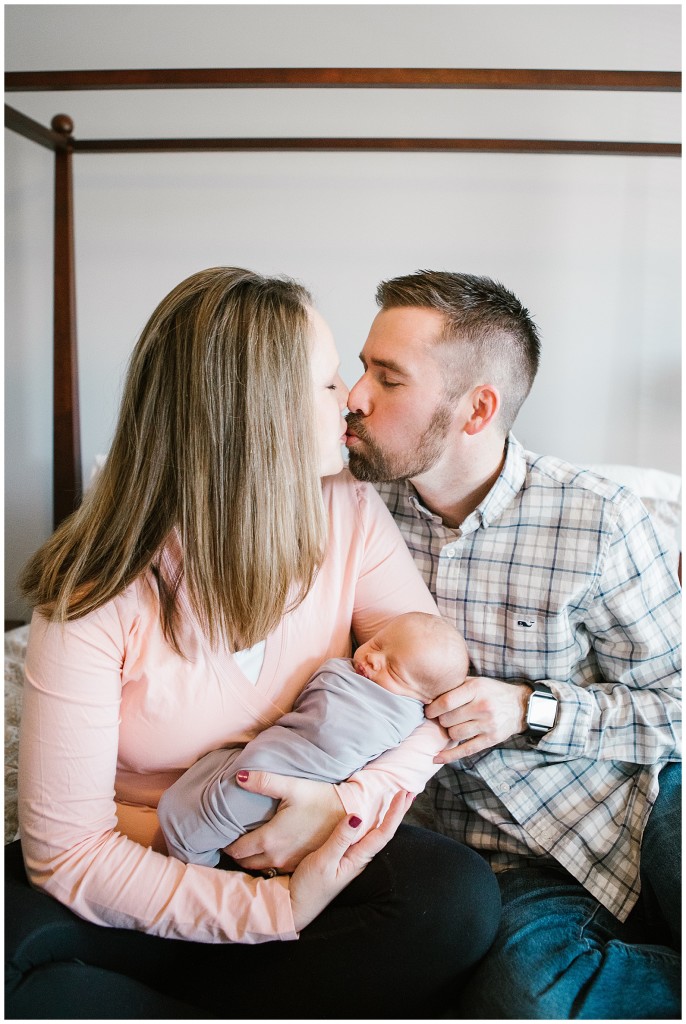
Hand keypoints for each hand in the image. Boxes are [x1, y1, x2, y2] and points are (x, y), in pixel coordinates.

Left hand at [225, 772, 346, 872]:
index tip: (220, 836)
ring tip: (245, 845)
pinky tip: (268, 850)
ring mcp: (289, 863)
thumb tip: (239, 776)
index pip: (237, 851)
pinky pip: (275, 869)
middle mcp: (277, 856)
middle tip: (230, 840)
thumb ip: (263, 781)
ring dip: (250, 860)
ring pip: (260, 868)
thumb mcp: (291, 786)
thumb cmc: (319, 797)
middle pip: (245, 863)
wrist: (349, 813)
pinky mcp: (300, 864)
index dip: (226, 845)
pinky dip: (266, 862)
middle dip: (236, 854)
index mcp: (270, 839)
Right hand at [289, 790, 412, 931]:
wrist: (295, 908)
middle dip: (397, 812)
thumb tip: (357, 815)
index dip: (394, 813)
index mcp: (358, 859)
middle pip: (384, 832)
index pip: (383, 833)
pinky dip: (371, 824)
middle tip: (409, 792)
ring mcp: (350, 860)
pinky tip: (370, 821)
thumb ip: (339, 839)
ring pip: (375, 834)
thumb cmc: (308, 888)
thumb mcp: (323, 862)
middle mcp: (358, 859)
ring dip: (387, 817)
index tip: (404, 794)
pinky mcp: (341, 860)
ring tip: (397, 802)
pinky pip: (362, 838)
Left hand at [426, 676, 531, 761]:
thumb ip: (456, 685)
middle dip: (441, 720)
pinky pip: (466, 750)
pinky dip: (450, 755)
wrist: (520, 706)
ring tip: (453, 726)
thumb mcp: (477, 681)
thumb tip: (430, 692)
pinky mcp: (491, 739)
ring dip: (449, 731)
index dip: (432, 709)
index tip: (428, 711)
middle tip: (442, 718)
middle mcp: (482, 706)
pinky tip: (437, 758)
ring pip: (454, 734)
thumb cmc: (492, 692)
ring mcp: (488, 724)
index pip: (446, 702)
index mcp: (476, 689)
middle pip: (448, 719)